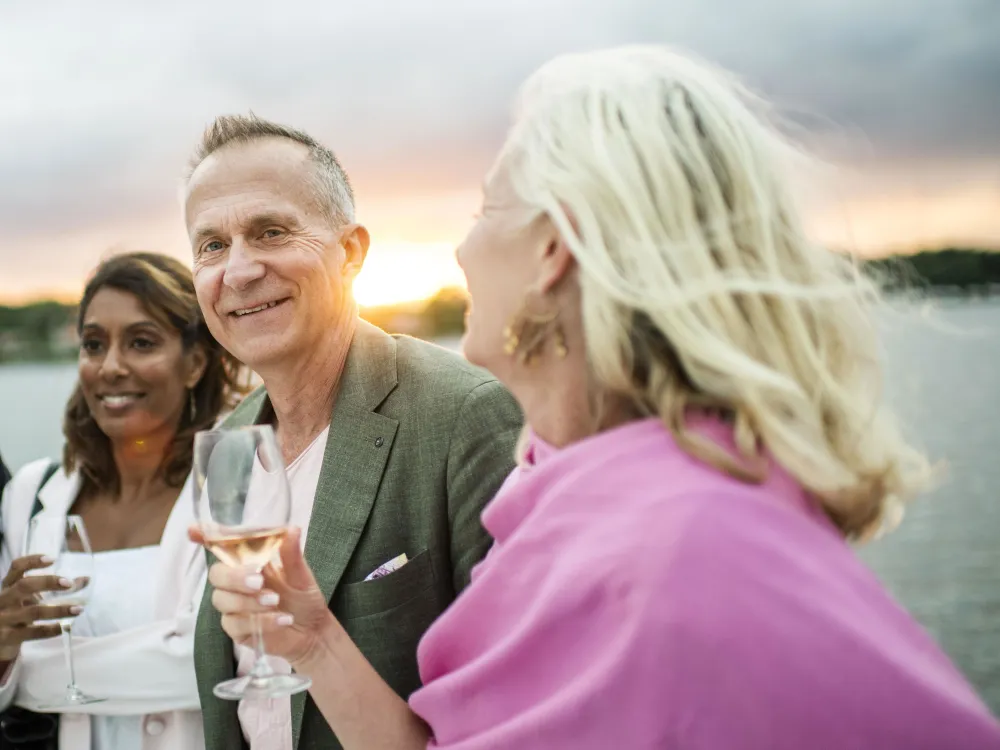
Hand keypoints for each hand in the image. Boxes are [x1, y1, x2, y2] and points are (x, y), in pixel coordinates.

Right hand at [0, 555, 82, 661]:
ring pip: (32, 612)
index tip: (52, 559)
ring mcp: (3, 618)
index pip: (16, 567)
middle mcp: (3, 599)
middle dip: (47, 582)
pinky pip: (31, 633)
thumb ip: (56, 588)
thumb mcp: (31, 597)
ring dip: (58, 610)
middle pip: (24, 586)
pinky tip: (63, 627)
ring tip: (78, 610)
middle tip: (69, 583)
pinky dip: (49, 630)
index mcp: (8, 586)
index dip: (32, 561)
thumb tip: (86, 579)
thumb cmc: (17, 612)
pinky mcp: (6, 637)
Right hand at [189, 526, 334, 667]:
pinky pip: (235, 624)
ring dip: (248, 601)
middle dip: (235, 577)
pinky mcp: (237, 630)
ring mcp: (234, 606)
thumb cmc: (304, 598)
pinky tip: (282, 620)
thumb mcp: (302, 575)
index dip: (206, 536)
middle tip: (258, 581)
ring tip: (276, 602)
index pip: (223, 546)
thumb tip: (292, 529)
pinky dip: (260, 621)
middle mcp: (237, 581)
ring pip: (222, 600)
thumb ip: (292, 555)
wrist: (313, 632)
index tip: (193, 531)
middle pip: (217, 574)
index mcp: (250, 561)